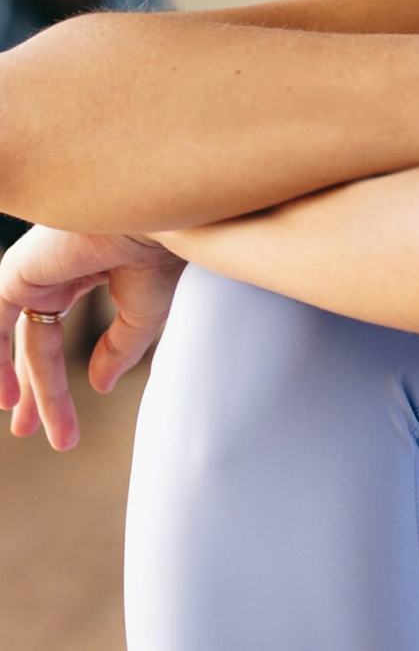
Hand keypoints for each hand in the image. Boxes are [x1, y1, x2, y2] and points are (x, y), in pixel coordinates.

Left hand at [2, 227, 184, 449]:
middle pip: (30, 340)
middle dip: (31, 389)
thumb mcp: (144, 315)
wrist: (165, 225)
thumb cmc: (165, 254)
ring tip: (20, 422)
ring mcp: (32, 270)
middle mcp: (51, 271)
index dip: (56, 381)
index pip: (53, 333)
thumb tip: (100, 385)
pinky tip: (5, 394)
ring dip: (11, 381)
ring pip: (7, 336)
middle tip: (28, 430)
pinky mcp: (18, 272)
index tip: (64, 424)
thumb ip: (118, 349)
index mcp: (82, 269)